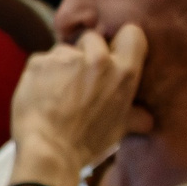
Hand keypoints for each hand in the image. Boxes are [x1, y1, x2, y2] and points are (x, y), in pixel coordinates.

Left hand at [11, 24, 147, 181]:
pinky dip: (39, 74)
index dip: (118, 43)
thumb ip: (134, 115)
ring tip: (54, 93)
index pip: (131, 33)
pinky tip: (38, 94)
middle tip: (76, 81)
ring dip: (59, 65)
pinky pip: (40, 60)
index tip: (109, 55)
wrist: (48, 152)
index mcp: (124, 71)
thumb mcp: (119, 128)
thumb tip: (147, 121)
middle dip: (84, 54)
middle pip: (91, 38)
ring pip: (63, 49)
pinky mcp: (39, 63)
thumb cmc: (86, 143)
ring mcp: (67, 58)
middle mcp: (98, 59)